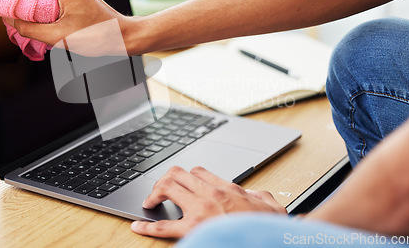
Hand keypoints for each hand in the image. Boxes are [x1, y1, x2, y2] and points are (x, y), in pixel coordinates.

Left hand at [131, 166, 285, 237]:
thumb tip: (258, 194)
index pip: (198, 171)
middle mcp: (209, 194)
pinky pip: (164, 226)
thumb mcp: (270, 205)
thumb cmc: (267, 225)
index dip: (187, 176)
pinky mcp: (193, 229)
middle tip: (160, 191)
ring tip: (150, 202)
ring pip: (167, 187)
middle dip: (164, 180)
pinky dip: (148, 226)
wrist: (268, 238)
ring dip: (154, 193)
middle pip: (176, 174)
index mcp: (226, 188)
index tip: (183, 183)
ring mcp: (199, 210)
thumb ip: (261, 196)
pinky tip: (138, 227)